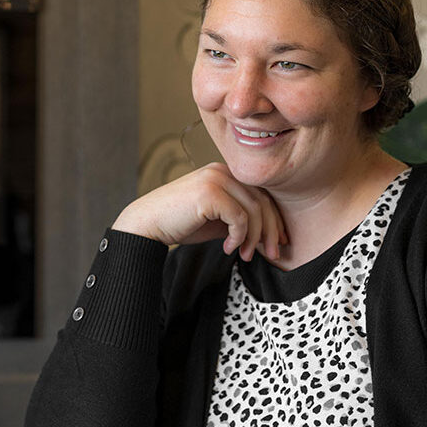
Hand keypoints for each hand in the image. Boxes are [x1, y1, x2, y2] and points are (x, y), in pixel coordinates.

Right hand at [112, 163, 285, 260]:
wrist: (146, 224)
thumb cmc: (178, 224)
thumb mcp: (215, 220)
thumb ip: (238, 219)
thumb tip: (265, 233)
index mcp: (225, 173)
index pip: (261, 193)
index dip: (274, 218)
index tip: (279, 240)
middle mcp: (222, 171)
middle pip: (262, 200)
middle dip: (270, 231)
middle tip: (273, 254)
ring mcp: (215, 179)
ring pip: (254, 210)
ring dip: (253, 238)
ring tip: (244, 255)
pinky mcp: (209, 192)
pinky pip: (239, 217)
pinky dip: (239, 237)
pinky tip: (228, 248)